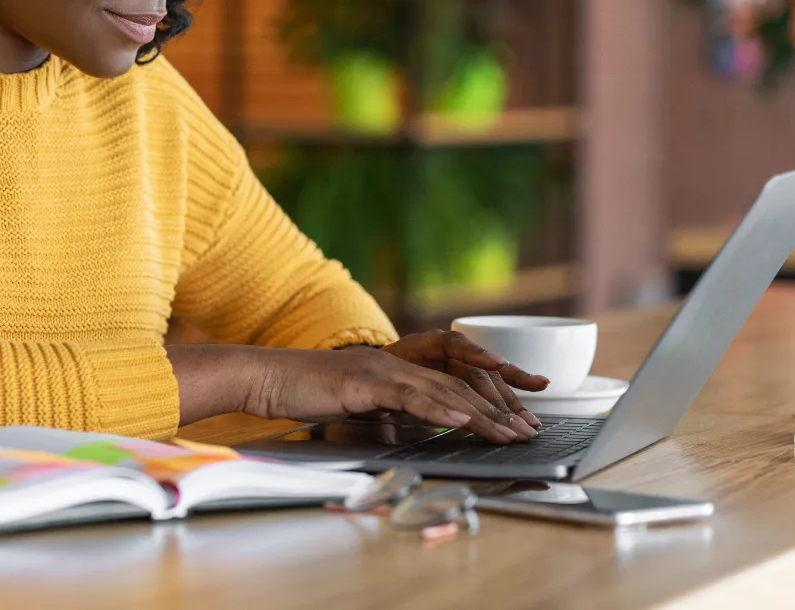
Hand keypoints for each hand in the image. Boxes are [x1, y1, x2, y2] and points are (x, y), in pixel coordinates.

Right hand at [242, 344, 538, 443]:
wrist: (266, 377)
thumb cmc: (304, 394)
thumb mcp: (353, 407)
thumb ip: (383, 414)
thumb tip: (408, 432)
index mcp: (395, 368)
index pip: (450, 384)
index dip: (486, 401)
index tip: (514, 420)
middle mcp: (394, 362)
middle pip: (456, 384)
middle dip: (496, 408)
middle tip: (528, 429)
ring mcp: (381, 368)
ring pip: (440, 389)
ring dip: (479, 412)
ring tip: (508, 431)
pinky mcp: (364, 381)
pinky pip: (408, 394)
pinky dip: (437, 407)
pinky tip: (460, 418)